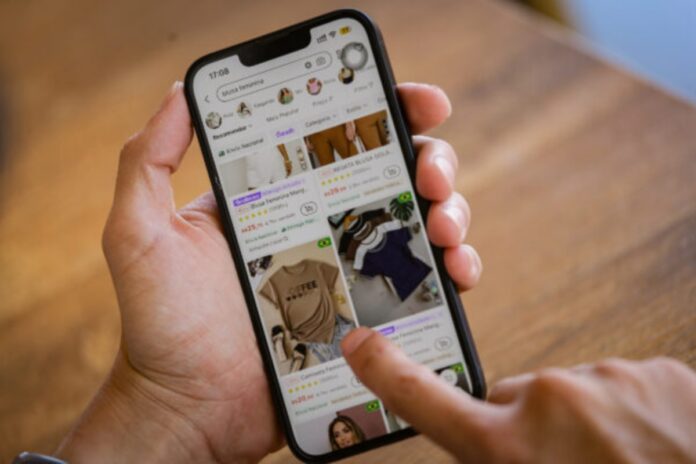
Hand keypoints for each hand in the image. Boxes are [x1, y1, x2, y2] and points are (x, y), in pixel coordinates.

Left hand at [56, 81, 480, 462]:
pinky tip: (455, 271)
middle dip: (430, 160)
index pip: (340, 138)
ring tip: (442, 224)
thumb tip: (179, 95)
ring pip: (420, 224)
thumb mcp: (140, 235)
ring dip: (450, 212)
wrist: (192, 409)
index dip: (386, 110)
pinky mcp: (370, 318)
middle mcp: (322, 226)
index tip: (416, 102)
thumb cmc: (162, 326)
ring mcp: (350, 272)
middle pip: (395, 174)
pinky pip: (424, 286)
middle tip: (430, 175)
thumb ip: (147, 162)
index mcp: (280, 197)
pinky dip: (453, 271)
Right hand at [342, 329, 695, 462]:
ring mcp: (607, 380)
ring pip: (573, 396)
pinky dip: (630, 415)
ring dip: (586, 426)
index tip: (360, 345)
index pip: (426, 400)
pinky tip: (652, 448)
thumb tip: (489, 442)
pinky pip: (622, 389)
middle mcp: (550, 402)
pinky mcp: (656, 371)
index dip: (386, 372)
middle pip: (514, 401)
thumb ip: (496, 457)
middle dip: (529, 430)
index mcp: (511, 450)